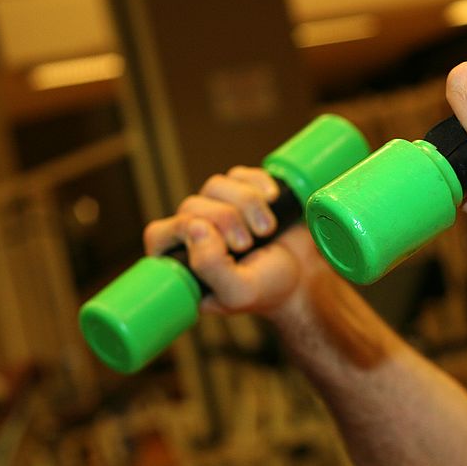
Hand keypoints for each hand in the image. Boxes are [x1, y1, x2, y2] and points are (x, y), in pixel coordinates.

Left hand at [143, 167, 324, 318]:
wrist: (306, 275)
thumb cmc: (269, 288)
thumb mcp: (239, 291)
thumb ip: (211, 267)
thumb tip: (195, 226)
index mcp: (183, 263)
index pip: (159, 233)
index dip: (189, 230)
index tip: (228, 247)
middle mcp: (194, 234)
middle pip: (192, 205)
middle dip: (228, 221)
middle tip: (250, 244)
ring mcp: (218, 209)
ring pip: (216, 185)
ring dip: (248, 204)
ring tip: (268, 230)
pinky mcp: (242, 192)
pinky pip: (240, 174)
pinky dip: (260, 184)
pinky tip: (274, 202)